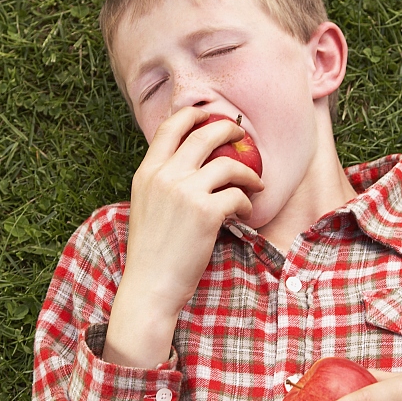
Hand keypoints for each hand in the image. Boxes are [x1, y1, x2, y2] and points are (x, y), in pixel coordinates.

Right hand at [102, 107, 263, 367]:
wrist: (149, 286)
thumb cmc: (151, 252)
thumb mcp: (145, 206)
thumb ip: (163, 181)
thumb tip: (193, 165)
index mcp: (146, 172)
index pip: (171, 127)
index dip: (194, 114)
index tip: (210, 116)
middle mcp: (164, 176)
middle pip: (204, 135)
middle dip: (230, 130)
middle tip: (243, 138)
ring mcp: (185, 193)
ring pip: (229, 164)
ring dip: (248, 173)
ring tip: (255, 184)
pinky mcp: (206, 213)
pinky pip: (238, 195)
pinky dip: (246, 202)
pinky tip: (244, 213)